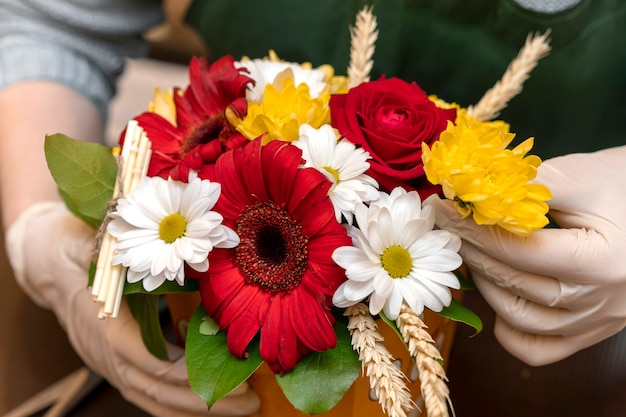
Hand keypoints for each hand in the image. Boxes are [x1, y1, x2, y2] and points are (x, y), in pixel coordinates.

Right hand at [5, 202, 259, 415]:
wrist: (48, 264)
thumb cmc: (75, 247)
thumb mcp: (97, 240)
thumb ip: (126, 247)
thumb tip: (169, 236)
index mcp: (105, 327)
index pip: (148, 361)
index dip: (187, 371)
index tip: (225, 371)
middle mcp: (107, 355)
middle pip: (158, 391)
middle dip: (206, 401)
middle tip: (249, 399)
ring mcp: (111, 364)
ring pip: (155, 398)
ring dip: (198, 407)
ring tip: (241, 406)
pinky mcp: (118, 364)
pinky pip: (149, 392)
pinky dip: (179, 400)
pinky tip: (208, 395)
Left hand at [424, 145, 625, 365]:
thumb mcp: (583, 174)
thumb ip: (528, 185)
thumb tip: (468, 192)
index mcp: (602, 261)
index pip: (518, 251)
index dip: (473, 229)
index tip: (444, 210)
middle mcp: (601, 300)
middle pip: (515, 282)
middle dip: (472, 251)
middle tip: (448, 227)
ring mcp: (597, 321)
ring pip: (521, 317)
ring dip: (485, 285)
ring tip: (470, 254)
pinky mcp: (593, 330)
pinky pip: (540, 348)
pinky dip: (511, 330)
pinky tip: (498, 300)